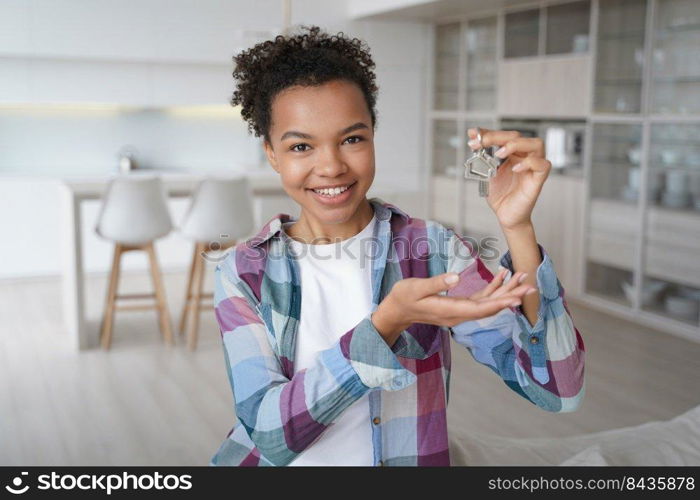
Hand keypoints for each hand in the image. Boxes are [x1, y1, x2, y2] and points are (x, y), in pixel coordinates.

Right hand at [371, 269, 536, 345]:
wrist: (396, 311)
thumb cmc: (403, 298)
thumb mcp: (415, 288)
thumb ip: (436, 282)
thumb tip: (457, 276)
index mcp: (449, 311)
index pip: (479, 309)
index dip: (499, 303)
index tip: (516, 298)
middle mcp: (458, 314)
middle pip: (489, 307)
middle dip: (510, 297)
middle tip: (531, 287)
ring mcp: (459, 311)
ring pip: (487, 303)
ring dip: (505, 291)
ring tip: (523, 279)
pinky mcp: (458, 306)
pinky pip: (480, 299)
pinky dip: (493, 288)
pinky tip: (502, 276)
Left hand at [467, 128, 551, 230]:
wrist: (505, 215)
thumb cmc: (500, 195)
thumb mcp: (487, 172)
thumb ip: (482, 156)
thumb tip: (473, 137)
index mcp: (513, 154)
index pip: (504, 135)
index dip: (489, 133)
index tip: (473, 134)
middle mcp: (524, 157)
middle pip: (518, 136)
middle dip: (497, 136)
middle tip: (482, 142)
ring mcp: (533, 167)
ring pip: (537, 144)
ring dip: (516, 144)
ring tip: (499, 153)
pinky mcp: (538, 179)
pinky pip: (542, 165)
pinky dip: (529, 163)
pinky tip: (515, 168)